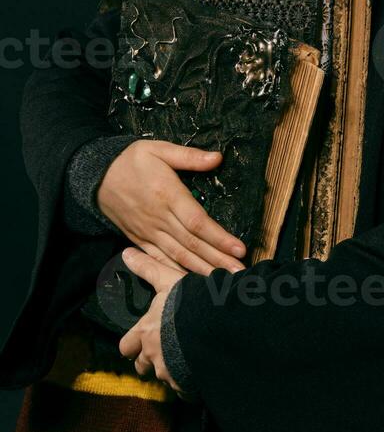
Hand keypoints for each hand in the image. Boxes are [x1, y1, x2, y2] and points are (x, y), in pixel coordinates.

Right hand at [96, 139, 246, 275]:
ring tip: (222, 282)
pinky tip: (189, 283)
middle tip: (240, 273)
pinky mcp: (139, 239)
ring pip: (178, 256)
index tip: (239, 248)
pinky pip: (159, 259)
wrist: (95, 176)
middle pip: (192, 244)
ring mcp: (148, 232)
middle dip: (217, 260)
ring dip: (201, 270)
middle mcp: (159, 218)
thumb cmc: (130, 160)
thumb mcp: (159, 149)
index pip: (197, 222)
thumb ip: (189, 156)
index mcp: (167, 195)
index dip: (219, 238)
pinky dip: (175, 272)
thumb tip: (218, 157)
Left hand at [118, 247, 195, 400]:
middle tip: (161, 352)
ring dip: (171, 370)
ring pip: (164, 376)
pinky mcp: (187, 384)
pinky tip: (198, 373)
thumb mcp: (167, 279)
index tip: (137, 342)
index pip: (126, 346)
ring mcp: (170, 372)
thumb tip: (126, 253)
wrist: (215, 326)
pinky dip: (189, 383)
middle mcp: (153, 355)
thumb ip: (147, 268)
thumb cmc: (187, 301)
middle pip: (141, 366)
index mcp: (145, 333)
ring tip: (184, 360)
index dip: (131, 344)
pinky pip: (184, 389)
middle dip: (148, 361)